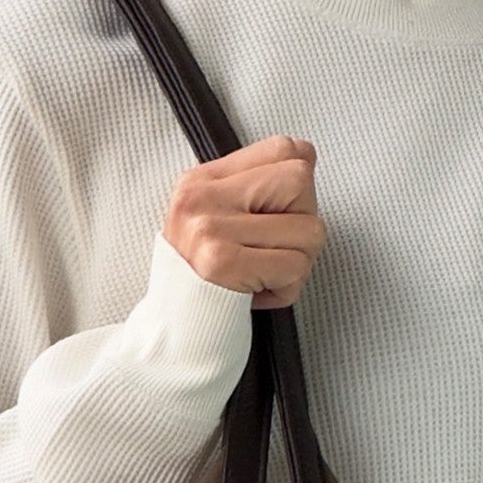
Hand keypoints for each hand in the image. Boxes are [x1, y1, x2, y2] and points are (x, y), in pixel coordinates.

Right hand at [161, 135, 324, 310]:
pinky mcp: (221, 262)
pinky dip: (287, 288)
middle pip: (300, 181)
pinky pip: (294, 265)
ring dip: (298, 264)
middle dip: (303, 224)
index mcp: (201, 181)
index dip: (296, 187)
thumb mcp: (221, 220)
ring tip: (262, 276)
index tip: (273, 219)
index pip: (282, 149)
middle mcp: (201, 198)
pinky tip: (258, 293)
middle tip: (270, 253)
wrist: (174, 334)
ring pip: (309, 230)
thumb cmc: (205, 282)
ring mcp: (209, 228)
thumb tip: (305, 153)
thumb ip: (261, 184)